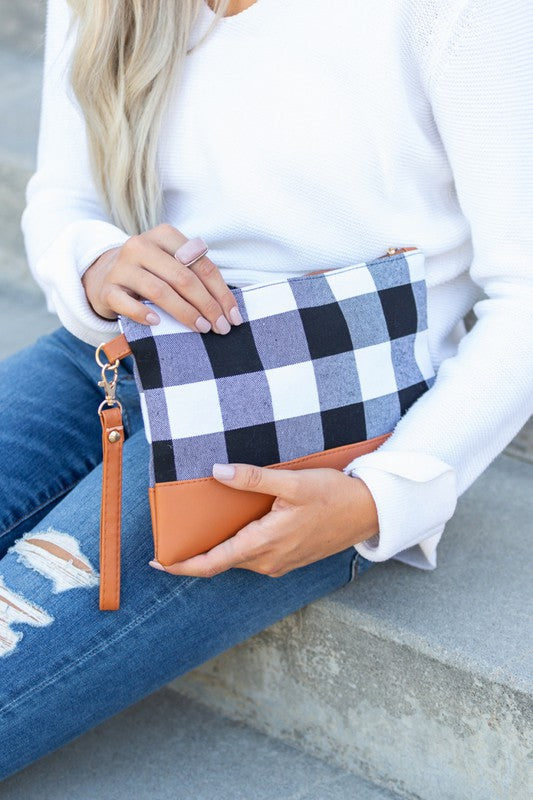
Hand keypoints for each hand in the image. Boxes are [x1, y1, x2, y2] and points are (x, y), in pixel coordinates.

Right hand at [81, 223, 242, 333]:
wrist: (104, 275)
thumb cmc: (150, 273)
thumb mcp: (172, 264)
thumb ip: (195, 276)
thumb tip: (228, 309)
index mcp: (165, 235)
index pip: (201, 263)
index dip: (221, 292)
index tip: (233, 316)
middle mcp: (142, 245)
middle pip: (183, 277)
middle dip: (207, 305)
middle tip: (220, 327)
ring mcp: (122, 267)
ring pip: (159, 291)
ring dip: (184, 312)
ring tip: (201, 328)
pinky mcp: (107, 288)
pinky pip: (126, 303)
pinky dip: (143, 314)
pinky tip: (158, 323)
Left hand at [149, 463, 378, 577]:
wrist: (369, 512)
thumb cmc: (334, 496)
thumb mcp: (293, 482)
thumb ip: (254, 479)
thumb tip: (218, 472)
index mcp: (264, 544)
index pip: (212, 563)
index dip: (181, 565)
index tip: (157, 561)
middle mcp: (269, 561)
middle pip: (222, 560)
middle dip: (197, 550)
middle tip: (178, 529)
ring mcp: (280, 563)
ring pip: (239, 557)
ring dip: (220, 545)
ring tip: (206, 521)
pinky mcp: (289, 559)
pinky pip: (255, 555)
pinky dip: (239, 543)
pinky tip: (240, 522)